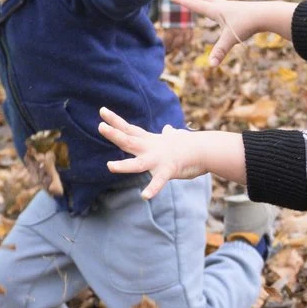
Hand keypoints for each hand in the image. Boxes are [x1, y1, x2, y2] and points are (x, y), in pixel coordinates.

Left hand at [98, 108, 242, 198]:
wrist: (206, 149)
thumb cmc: (190, 145)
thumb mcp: (175, 138)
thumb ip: (168, 135)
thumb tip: (169, 129)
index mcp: (149, 141)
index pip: (129, 129)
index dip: (115, 121)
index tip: (102, 111)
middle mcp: (151, 148)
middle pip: (129, 141)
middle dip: (114, 134)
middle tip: (101, 127)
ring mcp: (158, 160)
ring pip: (137, 163)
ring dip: (123, 165)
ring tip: (110, 166)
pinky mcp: (168, 171)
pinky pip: (159, 182)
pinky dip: (152, 189)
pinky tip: (145, 196)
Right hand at [176, 0, 292, 68]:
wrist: (266, 14)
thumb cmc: (247, 25)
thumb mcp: (231, 39)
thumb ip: (220, 51)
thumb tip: (212, 65)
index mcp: (216, 10)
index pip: (195, 5)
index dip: (182, 1)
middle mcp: (221, 6)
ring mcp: (230, 7)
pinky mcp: (237, 10)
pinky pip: (223, 4)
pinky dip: (217, 2)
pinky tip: (220, 6)